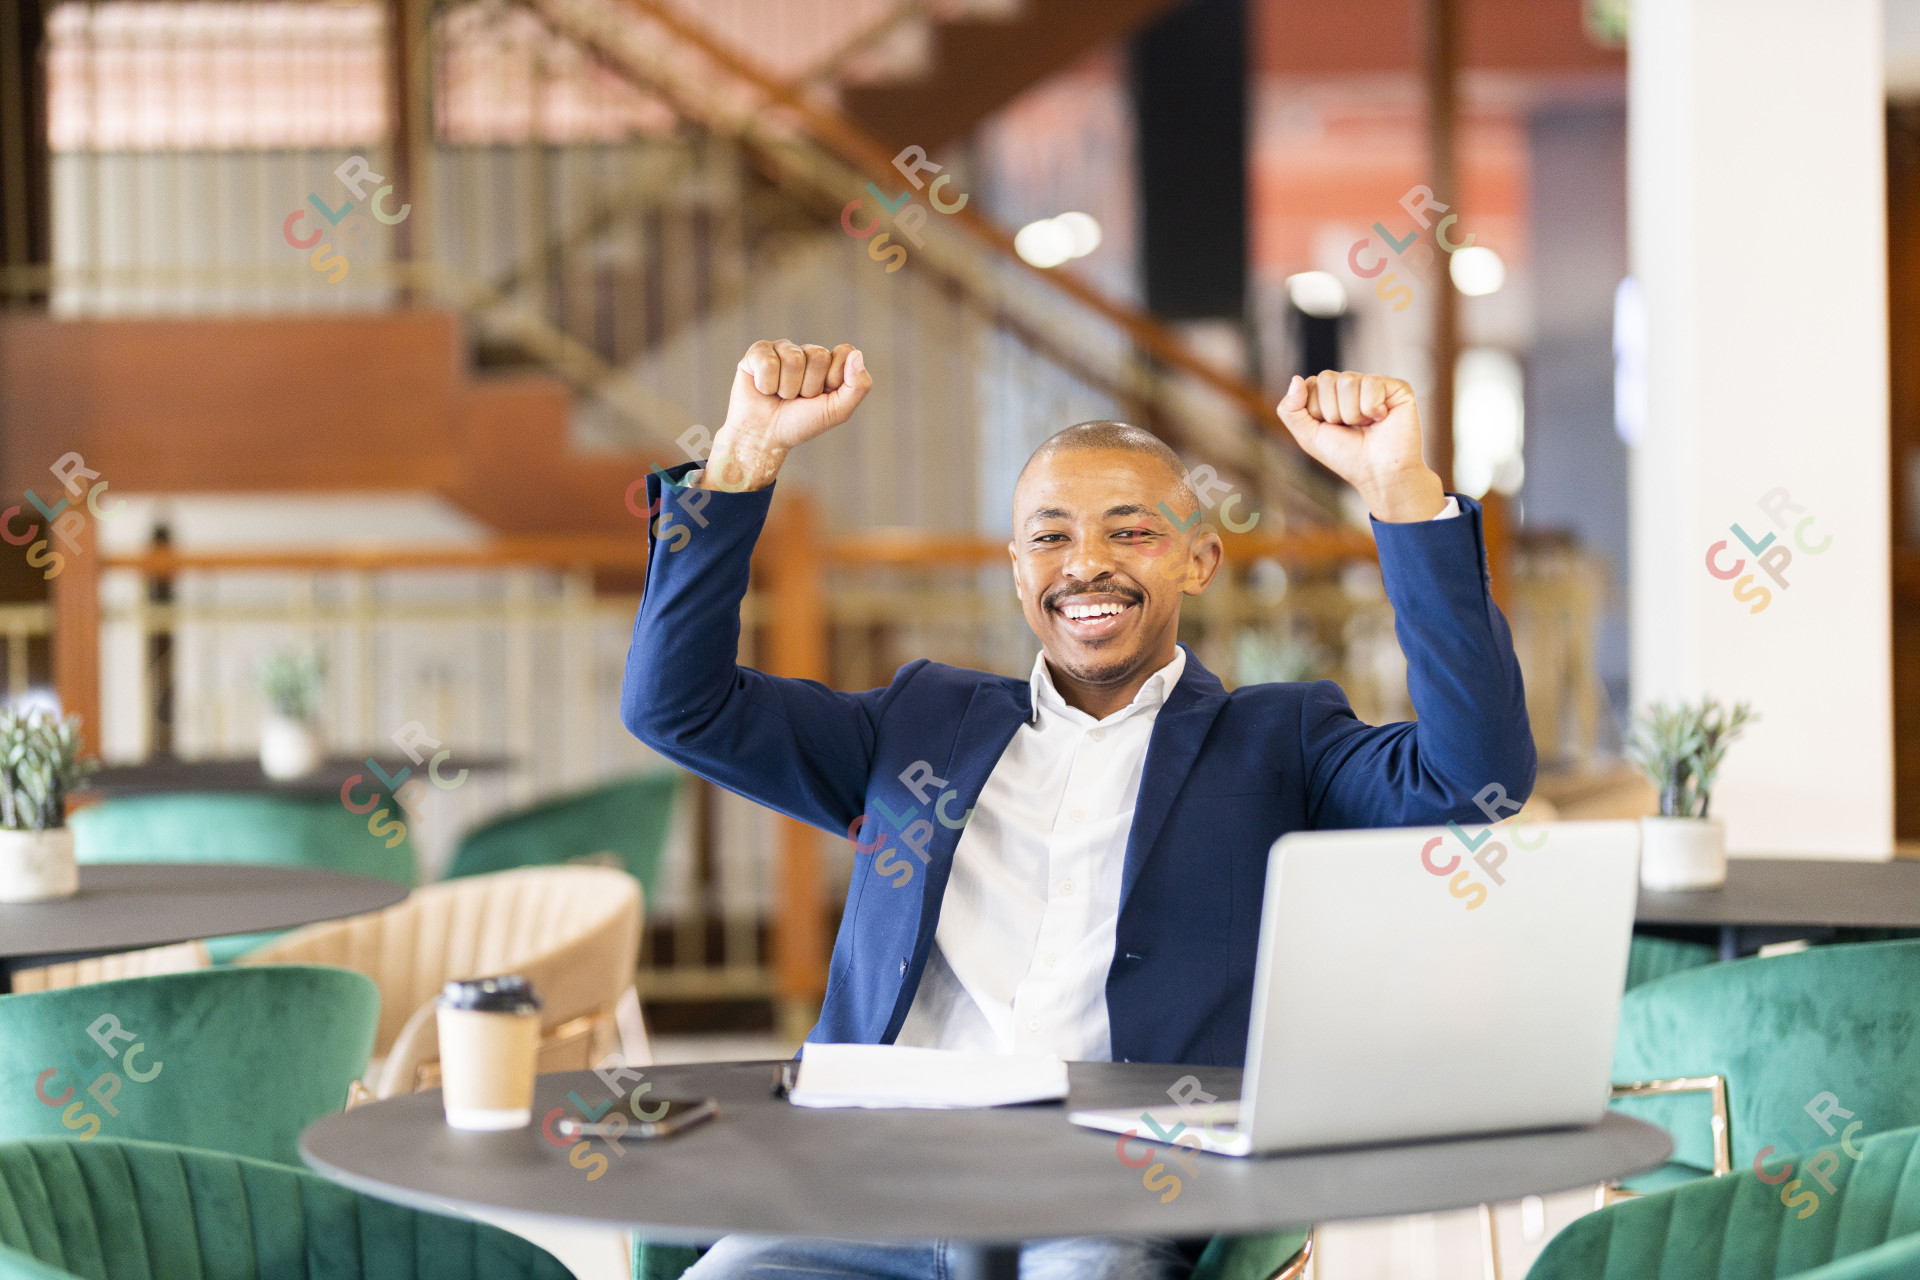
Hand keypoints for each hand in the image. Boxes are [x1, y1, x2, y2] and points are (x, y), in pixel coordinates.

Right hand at [703, 340, 871, 490]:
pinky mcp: (757, 352)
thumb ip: (858, 386)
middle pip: (818, 355)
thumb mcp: (837, 411)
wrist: (764, 437)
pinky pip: (768, 361)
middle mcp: (806, 352)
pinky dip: (766, 384)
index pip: (843, 352)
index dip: (834, 378)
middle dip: (809, 386)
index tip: (821, 396)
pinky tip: (763, 389)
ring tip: (780, 396)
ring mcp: (782, 349)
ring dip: (787, 388)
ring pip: (793, 359)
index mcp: (828, 363)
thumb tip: (857, 354)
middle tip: (798, 399)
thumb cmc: (801, 424)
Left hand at [1276, 370, 1446, 521]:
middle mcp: (1351, 384)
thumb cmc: (1346, 456)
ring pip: (1347, 381)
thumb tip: (1296, 378)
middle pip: (1327, 378)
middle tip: (1351, 428)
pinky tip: (1382, 419)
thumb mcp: (1308, 436)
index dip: (1317, 411)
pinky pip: (1371, 384)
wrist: (1379, 473)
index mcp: (1330, 393)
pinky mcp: (1396, 387)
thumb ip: (1291, 410)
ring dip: (1352, 413)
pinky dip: (1372, 409)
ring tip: (1367, 425)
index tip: (1332, 428)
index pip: (1310, 384)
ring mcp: (1374, 383)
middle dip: (1334, 412)